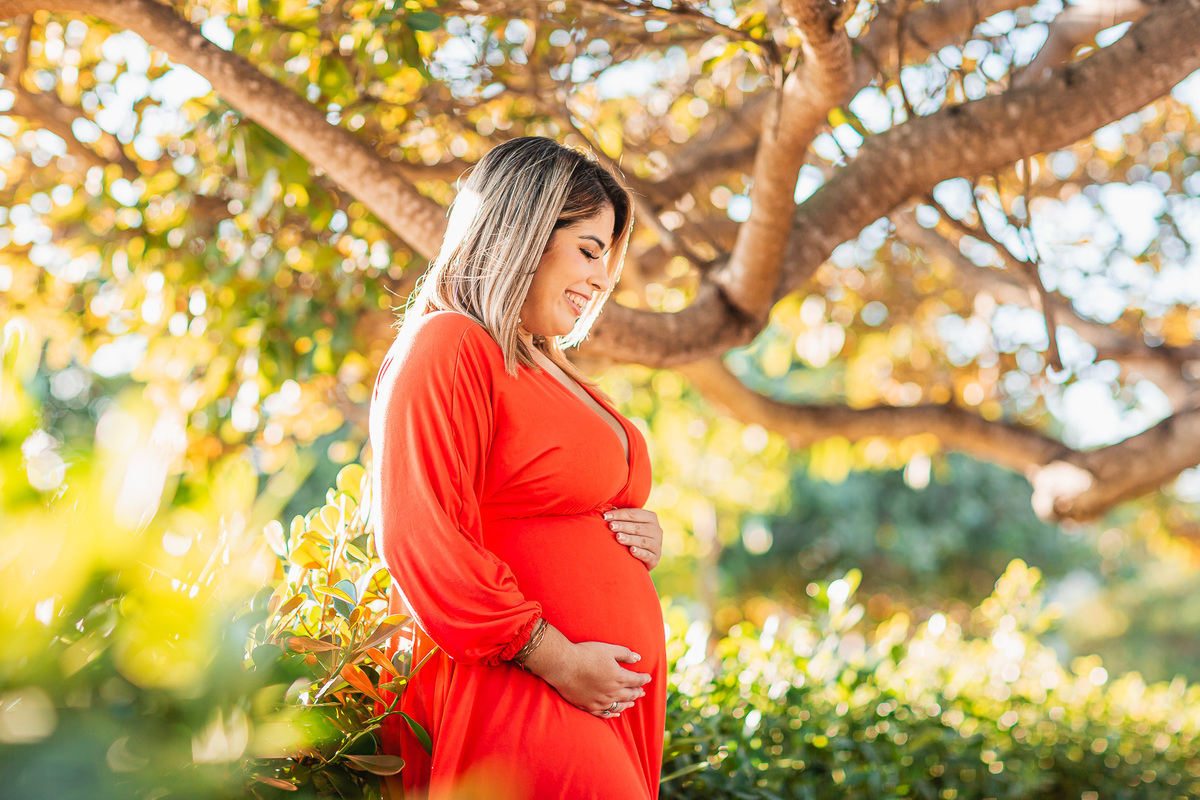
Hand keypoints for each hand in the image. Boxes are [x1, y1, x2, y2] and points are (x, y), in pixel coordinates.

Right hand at [522, 624, 651, 718]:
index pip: (636, 680)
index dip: (644, 679)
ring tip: (632, 703)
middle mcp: (612, 692)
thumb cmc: (586, 654)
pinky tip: (616, 714)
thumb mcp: (608, 649)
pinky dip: (613, 714)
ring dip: (627, 704)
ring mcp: (601, 701)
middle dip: (637, 692)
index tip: (648, 678)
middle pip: (629, 694)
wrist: (564, 666)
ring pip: (619, 705)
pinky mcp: (589, 706)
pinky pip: (605, 714)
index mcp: (619, 677)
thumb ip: (625, 654)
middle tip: (642, 692)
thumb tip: (638, 658)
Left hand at [603, 506, 662, 569]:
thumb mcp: (630, 524)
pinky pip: (647, 555)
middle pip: (638, 527)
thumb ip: (621, 516)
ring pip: (642, 541)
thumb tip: (610, 507)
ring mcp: (657, 545)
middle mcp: (656, 530)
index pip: (634, 513)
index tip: (605, 516)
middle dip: (623, 526)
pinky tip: (631, 550)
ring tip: (618, 537)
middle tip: (611, 526)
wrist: (643, 557)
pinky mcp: (655, 558)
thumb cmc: (633, 535)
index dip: (619, 514)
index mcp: (651, 517)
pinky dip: (639, 552)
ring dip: (630, 539)